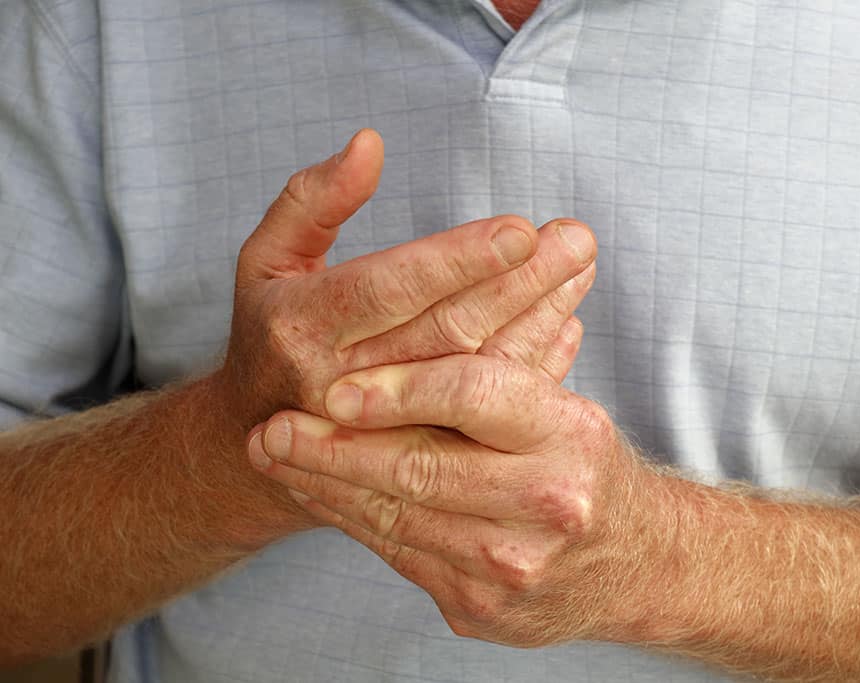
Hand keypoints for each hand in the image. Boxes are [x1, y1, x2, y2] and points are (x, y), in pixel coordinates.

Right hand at [219, 128, 596, 423]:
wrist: (260, 446)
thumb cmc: (269, 333)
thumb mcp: (264, 261)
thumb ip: (311, 201)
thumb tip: (369, 143)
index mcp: (303, 326)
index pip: (388, 289)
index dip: (456, 260)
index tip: (521, 229)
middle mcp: (343, 384)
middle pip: (446, 329)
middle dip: (519, 282)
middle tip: (576, 239)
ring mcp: (383, 429)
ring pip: (476, 372)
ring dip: (537, 319)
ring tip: (581, 270)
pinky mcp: (415, 450)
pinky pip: (484, 412)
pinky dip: (530, 366)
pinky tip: (567, 323)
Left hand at [247, 354, 668, 646]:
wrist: (634, 560)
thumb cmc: (581, 463)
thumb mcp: (562, 405)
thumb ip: (503, 362)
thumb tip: (434, 286)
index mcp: (571, 432)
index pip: (473, 394)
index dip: (398, 389)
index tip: (337, 387)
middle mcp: (550, 501)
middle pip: (421, 467)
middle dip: (334, 448)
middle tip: (271, 428)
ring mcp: (514, 563)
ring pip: (398, 516)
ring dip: (326, 484)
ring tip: (275, 454)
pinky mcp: (484, 607)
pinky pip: (399, 555)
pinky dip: (351, 520)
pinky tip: (317, 492)